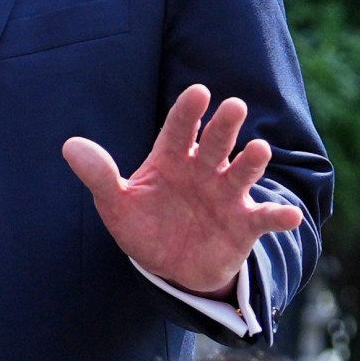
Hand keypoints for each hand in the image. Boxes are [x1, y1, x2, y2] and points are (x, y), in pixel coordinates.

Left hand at [62, 85, 304, 296]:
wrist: (171, 267)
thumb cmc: (145, 226)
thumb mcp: (117, 204)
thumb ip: (99, 175)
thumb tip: (70, 145)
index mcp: (172, 159)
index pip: (178, 130)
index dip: (187, 112)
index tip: (197, 92)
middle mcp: (204, 170)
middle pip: (215, 143)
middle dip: (223, 126)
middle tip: (233, 106)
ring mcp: (227, 195)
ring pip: (242, 172)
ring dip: (252, 161)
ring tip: (258, 149)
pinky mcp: (244, 224)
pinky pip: (264, 218)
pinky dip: (278, 216)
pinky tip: (289, 217)